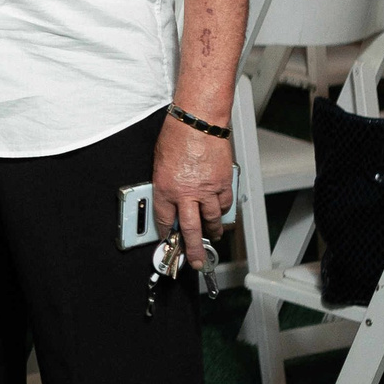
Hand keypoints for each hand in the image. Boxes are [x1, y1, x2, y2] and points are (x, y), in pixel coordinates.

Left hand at [152, 113, 231, 245]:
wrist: (198, 121)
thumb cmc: (177, 135)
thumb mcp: (159, 163)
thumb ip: (164, 185)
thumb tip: (169, 199)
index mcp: (166, 188)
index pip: (164, 219)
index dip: (166, 233)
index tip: (168, 241)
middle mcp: (186, 193)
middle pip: (190, 229)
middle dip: (193, 249)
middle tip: (197, 261)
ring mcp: (207, 189)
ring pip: (212, 219)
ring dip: (212, 231)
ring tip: (212, 237)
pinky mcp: (223, 182)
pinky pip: (224, 204)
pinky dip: (223, 211)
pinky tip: (220, 213)